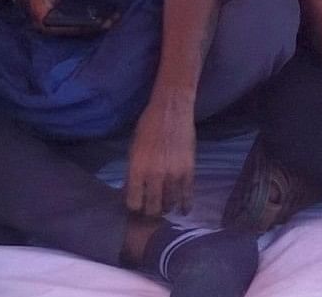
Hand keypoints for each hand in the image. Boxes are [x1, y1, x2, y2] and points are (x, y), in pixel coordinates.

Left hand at [124, 95, 198, 217]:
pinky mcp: (189, 171)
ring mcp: (174, 174)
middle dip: (150, 212)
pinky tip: (183, 211)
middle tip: (150, 210)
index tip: (136, 207)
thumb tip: (131, 192)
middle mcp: (155, 175)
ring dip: (166, 208)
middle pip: (152, 208)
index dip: (134, 207)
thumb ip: (133, 172)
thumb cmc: (148, 126)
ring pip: (169, 204)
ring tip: (164, 208)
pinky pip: (187, 195)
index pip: (133, 202)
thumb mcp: (133, 149)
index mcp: (137, 169)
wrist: (171, 110)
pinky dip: (185, 206)